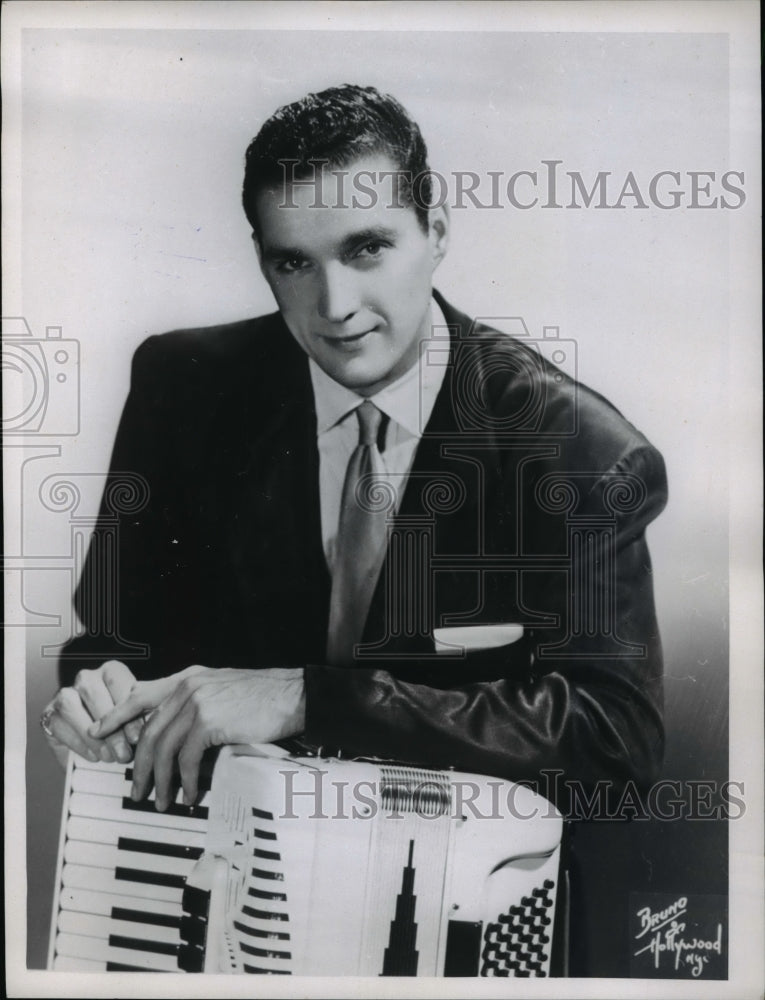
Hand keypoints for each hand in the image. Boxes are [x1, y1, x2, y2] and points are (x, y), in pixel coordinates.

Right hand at [40, 660, 143, 768]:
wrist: (97, 740)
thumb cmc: (123, 724)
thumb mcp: (135, 717)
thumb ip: (138, 717)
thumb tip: (145, 732)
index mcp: (110, 671)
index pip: (116, 681)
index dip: (126, 710)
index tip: (136, 736)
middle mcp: (86, 678)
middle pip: (93, 693)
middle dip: (110, 727)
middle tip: (123, 752)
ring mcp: (64, 694)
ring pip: (71, 706)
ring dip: (91, 735)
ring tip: (109, 757)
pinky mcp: (49, 715)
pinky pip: (58, 725)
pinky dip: (77, 743)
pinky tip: (94, 757)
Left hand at [91, 665, 305, 809]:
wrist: (294, 694)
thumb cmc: (265, 696)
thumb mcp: (224, 688)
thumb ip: (197, 701)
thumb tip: (178, 731)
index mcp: (188, 678)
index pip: (141, 694)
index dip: (116, 714)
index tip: (99, 731)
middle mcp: (187, 687)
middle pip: (149, 731)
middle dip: (140, 766)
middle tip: (138, 790)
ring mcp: (197, 702)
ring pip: (164, 748)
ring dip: (161, 780)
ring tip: (163, 801)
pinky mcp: (210, 721)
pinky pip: (187, 758)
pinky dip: (186, 781)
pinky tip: (191, 793)